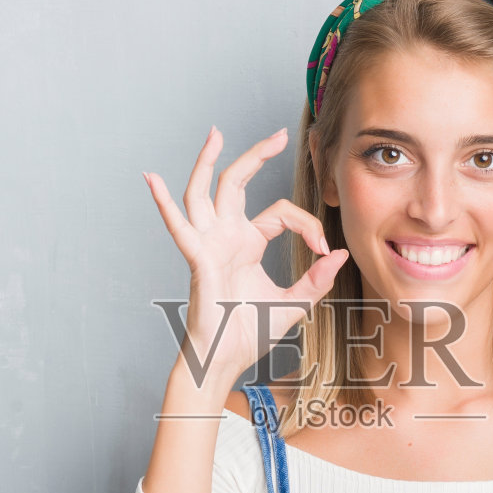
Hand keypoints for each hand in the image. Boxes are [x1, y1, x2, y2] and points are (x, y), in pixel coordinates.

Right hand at [144, 126, 349, 382]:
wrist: (226, 359)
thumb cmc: (250, 332)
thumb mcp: (294, 303)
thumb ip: (317, 279)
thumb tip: (341, 253)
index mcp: (249, 242)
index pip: (281, 212)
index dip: (307, 224)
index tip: (325, 247)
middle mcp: (226, 236)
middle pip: (236, 183)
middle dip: (255, 155)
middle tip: (279, 133)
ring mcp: (209, 244)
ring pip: (203, 193)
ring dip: (207, 162)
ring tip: (215, 133)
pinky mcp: (198, 259)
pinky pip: (180, 227)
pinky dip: (163, 203)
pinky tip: (151, 180)